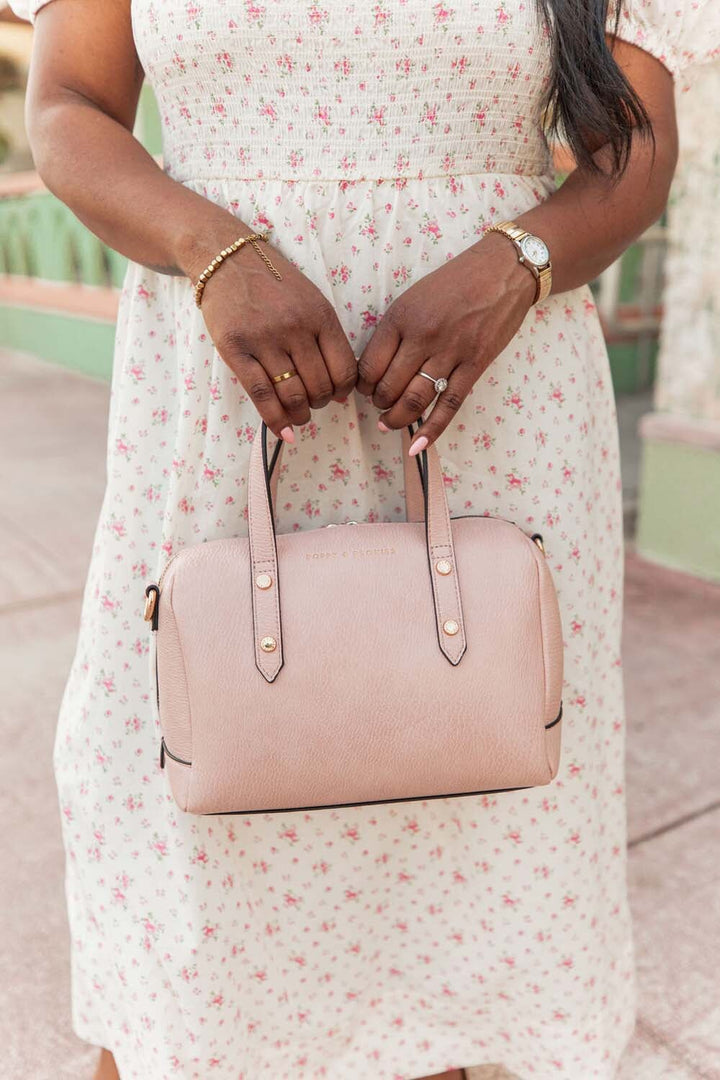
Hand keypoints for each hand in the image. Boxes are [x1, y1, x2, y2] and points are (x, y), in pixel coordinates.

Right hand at [183, 218, 356, 441]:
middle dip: (319, 403)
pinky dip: (275, 420)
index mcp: (320, 315)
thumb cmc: (273, 284)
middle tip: (311, 404)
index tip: (335, 395)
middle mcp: (295, 328)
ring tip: (298, 416)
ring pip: (292, 395)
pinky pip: (261, 395)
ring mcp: (264, 339)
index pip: (344, 369)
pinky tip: (284, 432)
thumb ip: (327, 340)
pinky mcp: (235, 349)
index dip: (343, 391)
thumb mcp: (311, 300)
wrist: (226, 258)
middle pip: (319, 386)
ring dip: (299, 414)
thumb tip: (342, 391)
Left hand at [356, 231, 536, 452]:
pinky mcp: (475, 365)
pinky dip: (431, 429)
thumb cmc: (455, 283)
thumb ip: (394, 330)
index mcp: (401, 317)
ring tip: (389, 423)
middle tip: (378, 406)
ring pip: (415, 399)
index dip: (362, 385)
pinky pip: (449, 405)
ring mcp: (451, 352)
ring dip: (397, 418)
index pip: (369, 364)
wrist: (502, 271)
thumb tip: (374, 367)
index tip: (364, 389)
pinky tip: (416, 446)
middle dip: (379, 403)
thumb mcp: (414, 297)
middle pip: (389, 386)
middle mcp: (423, 336)